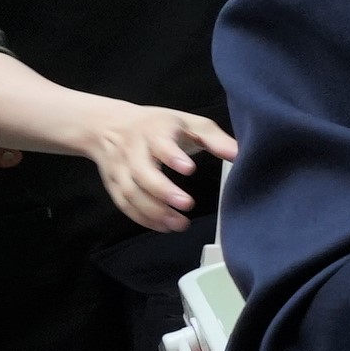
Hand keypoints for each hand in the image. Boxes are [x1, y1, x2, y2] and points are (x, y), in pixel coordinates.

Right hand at [78, 102, 235, 233]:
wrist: (109, 125)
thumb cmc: (159, 126)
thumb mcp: (189, 124)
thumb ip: (215, 140)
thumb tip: (239, 155)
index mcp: (155, 131)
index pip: (161, 143)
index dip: (173, 156)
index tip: (190, 169)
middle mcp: (133, 150)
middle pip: (142, 172)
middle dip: (163, 191)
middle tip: (187, 204)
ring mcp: (121, 169)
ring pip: (131, 193)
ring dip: (154, 211)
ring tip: (180, 224)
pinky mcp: (114, 185)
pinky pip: (124, 205)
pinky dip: (142, 218)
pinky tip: (163, 226)